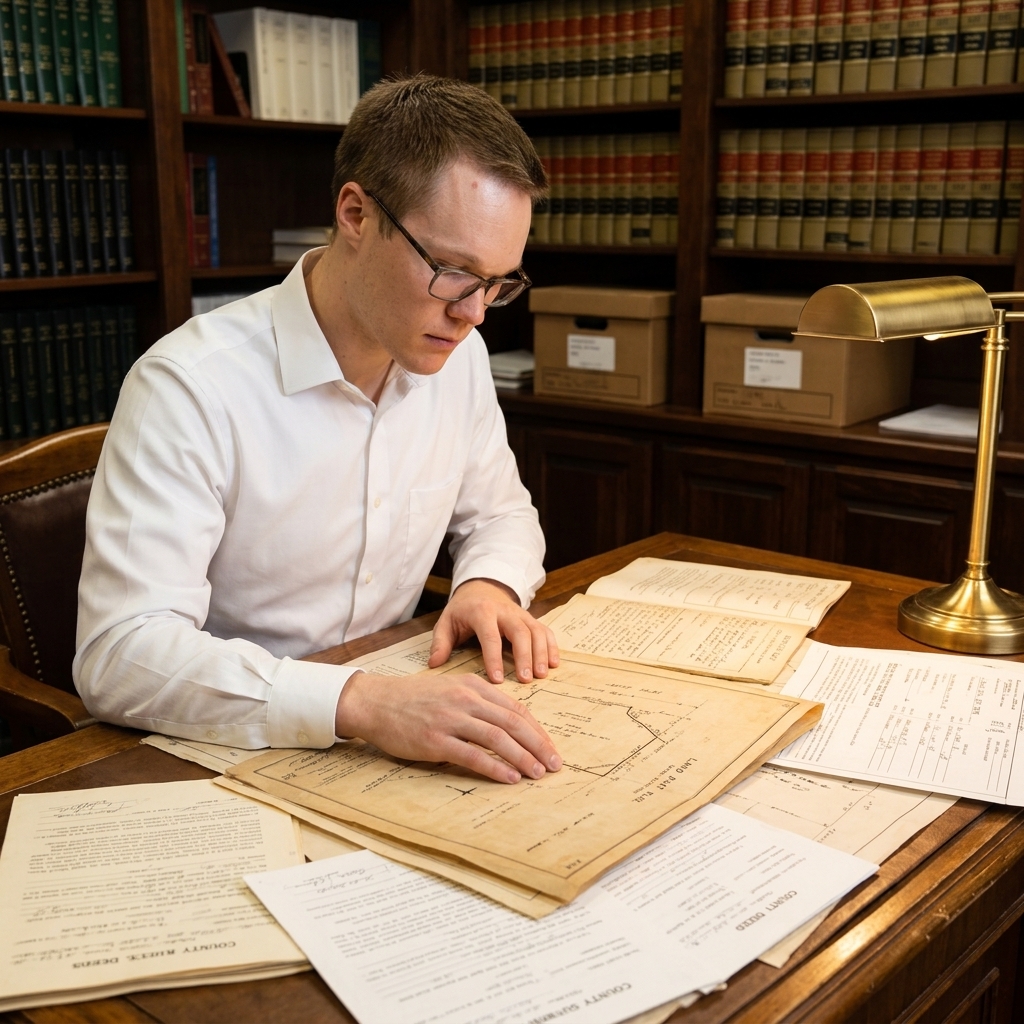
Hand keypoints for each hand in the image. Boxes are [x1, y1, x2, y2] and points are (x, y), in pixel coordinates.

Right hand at [334, 670, 561, 783]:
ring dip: (522, 757)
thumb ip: (478, 702)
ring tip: (538, 773)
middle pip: (513, 723)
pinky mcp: (435, 740)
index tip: (549, 746)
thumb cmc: (413, 699)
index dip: (536, 729)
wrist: (376, 702)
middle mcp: (465, 699)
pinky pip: (473, 755)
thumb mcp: (450, 689)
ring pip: (497, 738)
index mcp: (472, 685)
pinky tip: (510, 778)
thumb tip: (509, 724)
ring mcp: (450, 719)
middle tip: (555, 764)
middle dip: (538, 745)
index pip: (515, 708)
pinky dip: (495, 768)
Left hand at [428, 578, 559, 684]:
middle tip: (526, 680)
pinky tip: (555, 664)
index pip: (490, 636)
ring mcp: (521, 614)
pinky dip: (552, 646)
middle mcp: (505, 611)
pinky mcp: (531, 618)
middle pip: (520, 631)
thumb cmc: (462, 611)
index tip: (498, 680)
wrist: (481, 588)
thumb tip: (434, 664)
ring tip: (542, 675)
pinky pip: (545, 630)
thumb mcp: (446, 622)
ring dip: (541, 653)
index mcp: (482, 612)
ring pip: (536, 631)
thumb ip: (440, 643)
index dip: (494, 658)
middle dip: (525, 656)